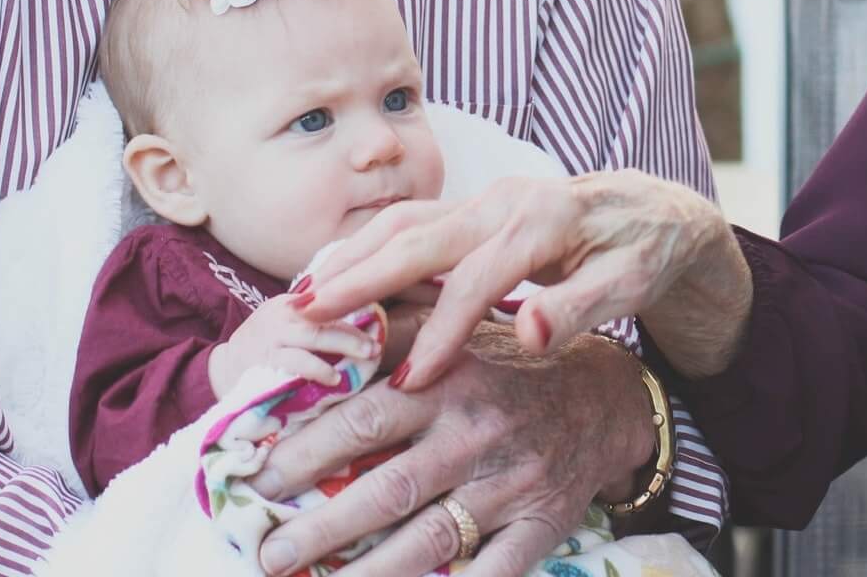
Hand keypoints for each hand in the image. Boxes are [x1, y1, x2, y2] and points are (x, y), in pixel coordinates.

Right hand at [209, 293, 382, 396]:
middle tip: (378, 342)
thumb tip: (367, 324)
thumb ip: (319, 322)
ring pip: (315, 334)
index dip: (357, 302)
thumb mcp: (289, 324)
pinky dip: (319, 369)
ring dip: (345, 345)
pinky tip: (335, 378)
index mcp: (292, 302)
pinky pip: (297, 362)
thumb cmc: (265, 349)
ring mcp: (273, 335)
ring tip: (367, 356)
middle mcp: (282, 313)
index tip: (381, 315)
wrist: (222, 370)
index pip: (330, 296)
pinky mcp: (265, 360)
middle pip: (327, 313)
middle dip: (356, 328)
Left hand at [247, 325, 651, 576]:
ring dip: (367, 572)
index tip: (260, 477)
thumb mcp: (459, 327)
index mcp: (450, 381)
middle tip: (269, 552)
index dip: (308, 450)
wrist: (607, 397)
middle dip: (322, 527)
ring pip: (431, 539)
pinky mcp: (541, 526)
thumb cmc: (510, 364)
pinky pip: (493, 572)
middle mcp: (477, 434)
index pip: (366, 418)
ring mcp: (511, 485)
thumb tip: (316, 315)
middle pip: (389, 489)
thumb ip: (394, 327)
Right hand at [298, 170, 749, 385]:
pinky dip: (368, 247)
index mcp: (543, 220)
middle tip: (304, 316)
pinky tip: (336, 275)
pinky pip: (412, 224)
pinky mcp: (475, 208)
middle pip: (419, 237)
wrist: (657, 211)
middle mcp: (504, 200)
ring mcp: (485, 199)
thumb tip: (530, 335)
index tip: (409, 381)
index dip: (441, 332)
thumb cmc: (645, 253)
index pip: (478, 280)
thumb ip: (580, 308)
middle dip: (360, 278)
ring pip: (404, 222)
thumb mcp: (631, 285)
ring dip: (352, 256)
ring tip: (301, 295)